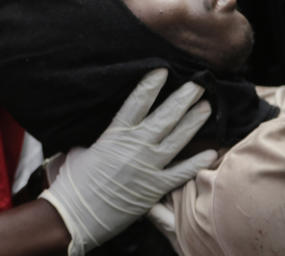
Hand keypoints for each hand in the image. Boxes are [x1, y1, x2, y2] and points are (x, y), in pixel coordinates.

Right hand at [40, 68, 216, 255]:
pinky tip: (210, 151)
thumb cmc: (74, 180)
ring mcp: (148, 167)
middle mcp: (135, 147)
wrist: (77, 214)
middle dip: (183, 99)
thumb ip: (100, 138)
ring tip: (206, 108)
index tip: (163, 70)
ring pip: (177, 140)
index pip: (137, 102)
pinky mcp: (155, 188)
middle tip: (198, 85)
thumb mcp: (82, 148)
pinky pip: (181, 173)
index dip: (150, 85)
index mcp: (115, 134)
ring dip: (193, 123)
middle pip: (165, 117)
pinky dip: (196, 162)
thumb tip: (104, 130)